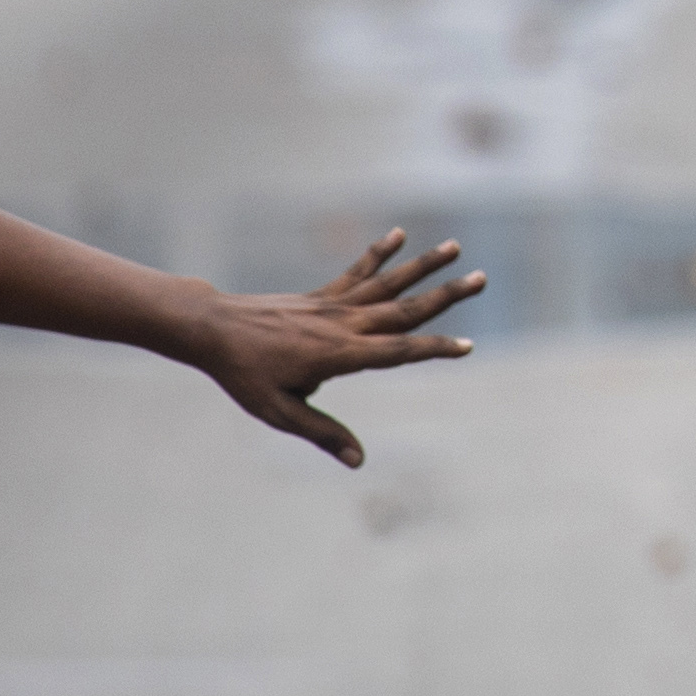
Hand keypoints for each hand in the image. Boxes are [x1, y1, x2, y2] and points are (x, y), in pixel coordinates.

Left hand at [179, 228, 483, 467]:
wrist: (213, 330)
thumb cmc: (245, 375)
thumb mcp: (280, 412)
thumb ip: (323, 434)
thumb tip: (359, 460)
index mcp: (339, 354)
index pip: (398, 351)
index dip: (434, 348)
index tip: (468, 345)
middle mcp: (344, 324)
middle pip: (405, 308)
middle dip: (446, 295)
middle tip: (483, 278)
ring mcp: (334, 305)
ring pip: (389, 283)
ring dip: (424, 265)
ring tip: (456, 246)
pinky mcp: (322, 295)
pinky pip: (357, 271)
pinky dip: (380, 253)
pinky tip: (399, 234)